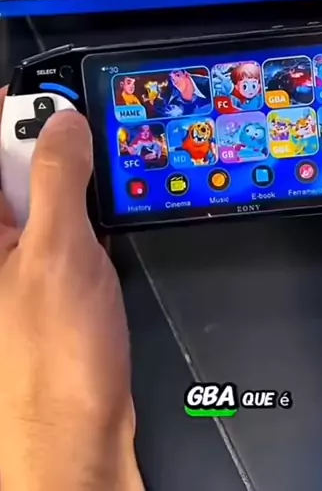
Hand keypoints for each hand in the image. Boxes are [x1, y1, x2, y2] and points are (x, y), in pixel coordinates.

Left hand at [0, 88, 143, 490]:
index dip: (8, 113)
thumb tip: (64, 124)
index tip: (43, 95)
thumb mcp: (58, 251)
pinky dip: (81, 207)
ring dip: (69, 174)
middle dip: (45, 139)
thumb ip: (61, 178)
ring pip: (38, 191)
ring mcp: (12, 257)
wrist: (74, 436)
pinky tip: (102, 212)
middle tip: (83, 130)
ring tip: (98, 168)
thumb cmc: (53, 361)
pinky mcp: (43, 273)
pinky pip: (58, 221)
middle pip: (8, 165)